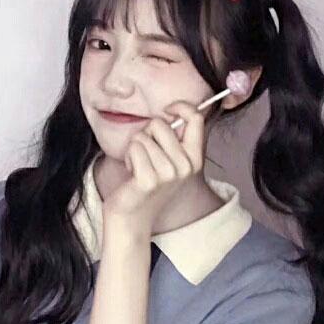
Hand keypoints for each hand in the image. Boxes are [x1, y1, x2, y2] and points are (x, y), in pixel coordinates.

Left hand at [101, 100, 205, 238]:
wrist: (133, 217)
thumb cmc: (148, 183)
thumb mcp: (171, 161)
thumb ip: (176, 138)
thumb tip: (172, 112)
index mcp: (195, 158)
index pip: (196, 118)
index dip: (180, 106)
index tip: (167, 110)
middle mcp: (186, 166)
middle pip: (160, 124)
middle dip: (146, 133)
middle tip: (146, 153)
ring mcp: (169, 174)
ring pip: (143, 136)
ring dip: (135, 148)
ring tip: (139, 166)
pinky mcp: (149, 180)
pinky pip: (134, 147)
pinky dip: (128, 156)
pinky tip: (132, 172)